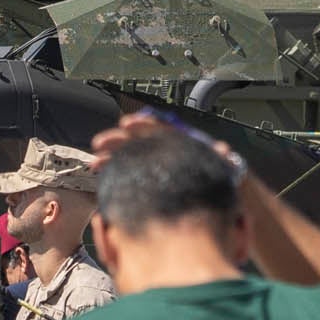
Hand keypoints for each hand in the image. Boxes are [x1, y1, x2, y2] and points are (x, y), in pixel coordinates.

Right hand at [96, 108, 235, 176]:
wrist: (214, 195)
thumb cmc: (215, 176)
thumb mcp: (218, 166)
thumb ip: (218, 158)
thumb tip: (223, 149)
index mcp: (177, 141)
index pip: (158, 128)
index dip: (142, 124)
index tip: (126, 124)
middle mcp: (162, 150)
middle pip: (137, 140)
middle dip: (117, 140)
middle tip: (99, 144)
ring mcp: (152, 164)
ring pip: (128, 156)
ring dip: (110, 157)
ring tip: (95, 164)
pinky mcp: (146, 179)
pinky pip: (127, 173)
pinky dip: (113, 173)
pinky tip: (102, 176)